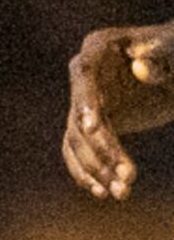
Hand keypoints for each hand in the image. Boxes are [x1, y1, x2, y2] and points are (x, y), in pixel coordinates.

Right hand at [64, 22, 173, 201]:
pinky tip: (105, 192)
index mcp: (98, 47)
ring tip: (123, 191)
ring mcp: (84, 103)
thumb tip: (140, 66)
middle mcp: (83, 77)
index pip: (83, 74)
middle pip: (79, 117)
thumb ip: (160, 54)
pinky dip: (89, 173)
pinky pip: (79, 153)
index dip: (86, 102)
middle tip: (128, 174)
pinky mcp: (90, 126)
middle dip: (102, 149)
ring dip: (98, 169)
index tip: (94, 128)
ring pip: (78, 142)